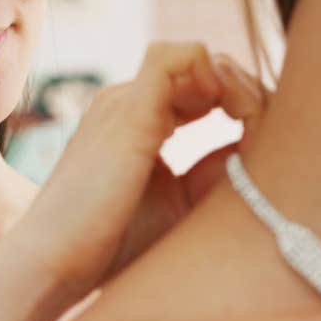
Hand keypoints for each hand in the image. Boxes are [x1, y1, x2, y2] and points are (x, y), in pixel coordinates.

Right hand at [9, 41, 266, 304]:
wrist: (54, 264)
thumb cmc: (111, 249)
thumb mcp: (180, 204)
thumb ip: (217, 171)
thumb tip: (260, 148)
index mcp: (135, 119)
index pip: (201, 88)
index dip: (241, 108)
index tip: (262, 149)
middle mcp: (128, 100)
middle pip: (206, 68)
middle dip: (247, 96)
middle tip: (266, 140)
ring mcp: (126, 98)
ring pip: (202, 57)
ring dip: (239, 86)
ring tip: (252, 128)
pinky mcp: (131, 106)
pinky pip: (185, 56)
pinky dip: (222, 77)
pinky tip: (238, 117)